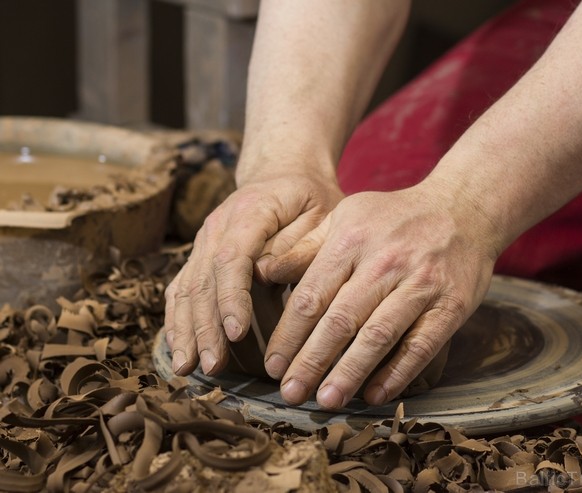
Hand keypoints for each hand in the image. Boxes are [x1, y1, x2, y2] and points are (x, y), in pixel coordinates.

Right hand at [164, 169, 343, 375]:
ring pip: (186, 288)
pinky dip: (177, 321)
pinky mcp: (200, 256)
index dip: (232, 297)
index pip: (233, 258)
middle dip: (204, 326)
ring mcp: (204, 241)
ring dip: (185, 330)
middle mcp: (217, 226)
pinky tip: (179, 351)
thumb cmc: (311, 199)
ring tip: (189, 368)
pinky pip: (181, 289)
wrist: (283, 174)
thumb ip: (300, 243)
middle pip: (203, 279)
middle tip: (210, 365)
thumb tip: (265, 274)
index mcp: (249, 211)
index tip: (237, 333)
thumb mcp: (323, 213)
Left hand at [258, 178, 498, 408]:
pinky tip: (375, 394)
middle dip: (311, 361)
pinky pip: (421, 344)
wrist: (464, 207)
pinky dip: (398, 372)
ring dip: (350, 372)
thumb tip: (260, 272)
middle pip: (340, 320)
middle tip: (291, 394)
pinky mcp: (451, 304)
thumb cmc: (395, 218)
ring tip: (327, 400)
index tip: (272, 365)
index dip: (288, 335)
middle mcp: (384, 261)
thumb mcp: (346, 218)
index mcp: (351, 239)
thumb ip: (305, 248)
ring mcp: (420, 283)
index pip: (311, 295)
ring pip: (378, 335)